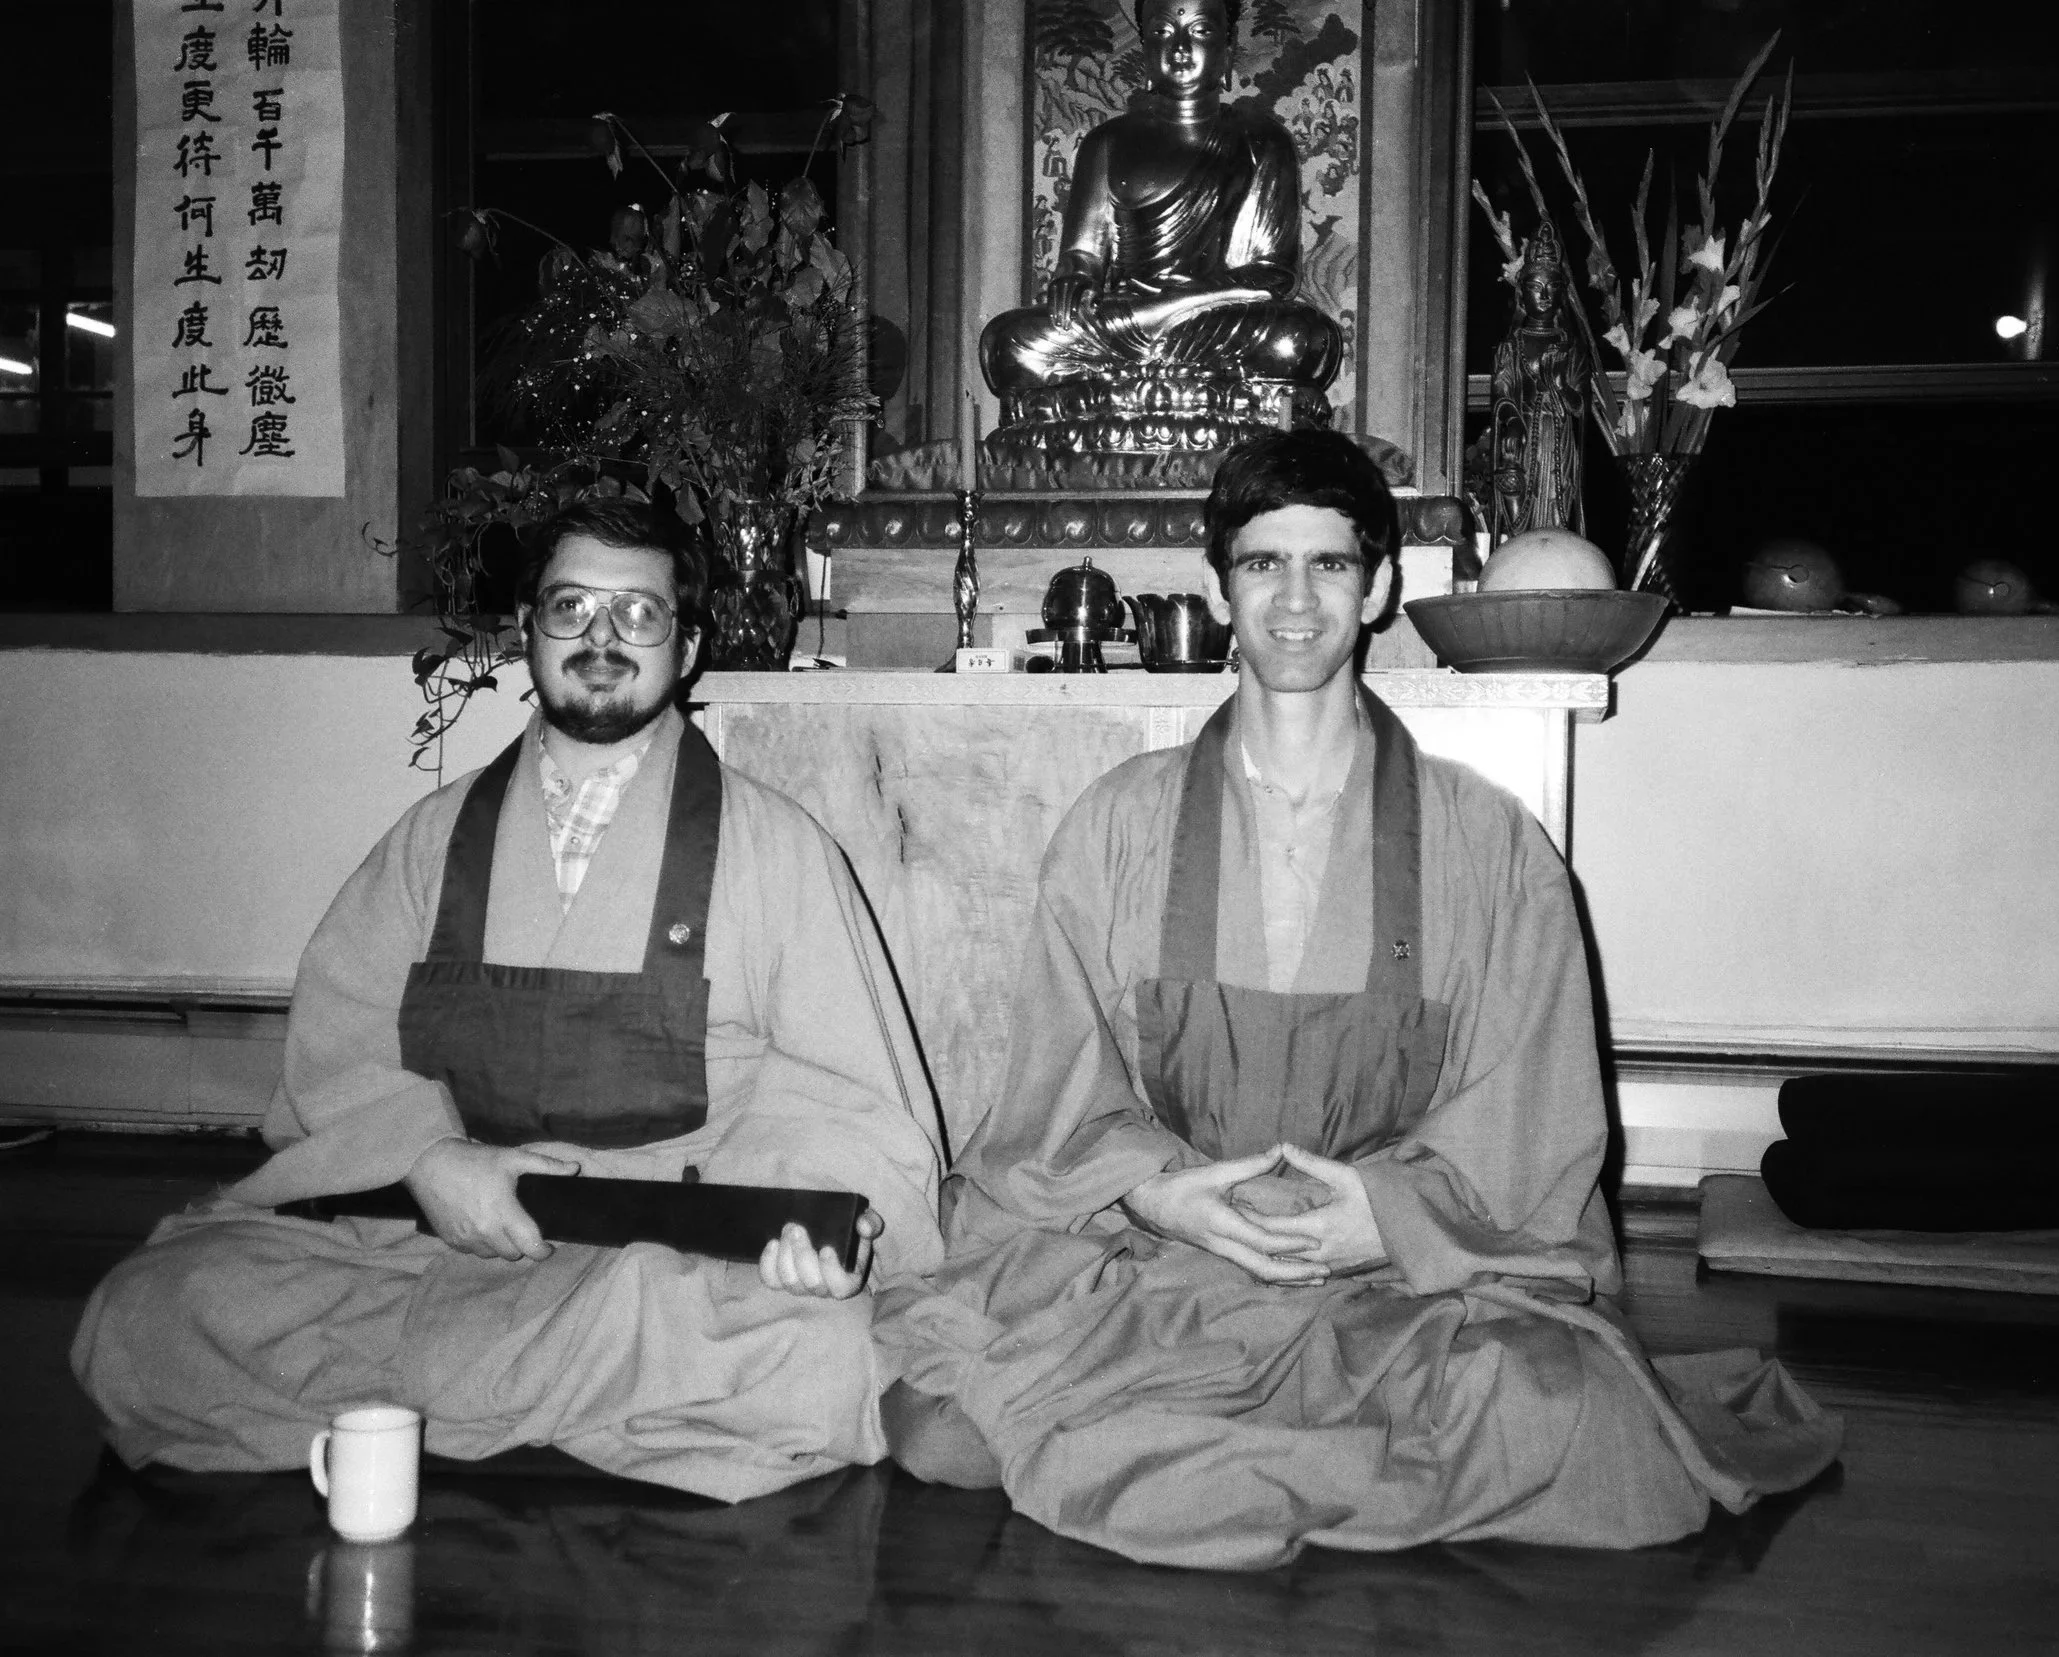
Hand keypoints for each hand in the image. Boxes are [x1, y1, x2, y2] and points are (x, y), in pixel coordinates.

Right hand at [403, 1137, 575, 1262]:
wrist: (430, 1163)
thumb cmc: (475, 1159)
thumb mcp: (513, 1157)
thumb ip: (547, 1165)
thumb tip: (575, 1168)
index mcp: (503, 1212)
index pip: (530, 1246)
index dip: (544, 1251)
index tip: (549, 1247)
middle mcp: (485, 1231)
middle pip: (513, 1254)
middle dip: (522, 1245)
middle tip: (523, 1228)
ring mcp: (466, 1239)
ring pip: (492, 1254)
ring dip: (501, 1245)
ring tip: (502, 1225)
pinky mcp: (451, 1241)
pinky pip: (473, 1251)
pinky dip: (481, 1243)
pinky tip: (482, 1225)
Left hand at [758, 1207, 882, 1299]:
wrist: (828, 1229)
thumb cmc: (849, 1231)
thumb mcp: (865, 1225)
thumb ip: (870, 1223)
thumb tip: (863, 1226)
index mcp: (848, 1280)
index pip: (840, 1286)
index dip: (831, 1271)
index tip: (826, 1248)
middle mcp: (824, 1289)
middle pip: (811, 1283)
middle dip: (802, 1254)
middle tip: (796, 1228)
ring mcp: (801, 1286)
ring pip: (789, 1281)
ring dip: (785, 1255)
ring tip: (787, 1229)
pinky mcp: (781, 1280)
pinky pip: (771, 1280)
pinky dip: (768, 1263)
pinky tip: (772, 1243)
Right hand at [1047, 271, 1097, 329]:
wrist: (1079, 270)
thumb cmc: (1090, 286)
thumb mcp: (1097, 290)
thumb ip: (1098, 299)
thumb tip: (1094, 308)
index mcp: (1082, 281)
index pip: (1076, 294)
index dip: (1074, 306)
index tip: (1073, 318)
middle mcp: (1070, 279)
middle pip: (1066, 298)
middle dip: (1065, 313)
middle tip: (1065, 327)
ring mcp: (1060, 281)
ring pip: (1057, 298)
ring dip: (1057, 312)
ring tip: (1058, 325)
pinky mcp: (1053, 283)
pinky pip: (1051, 296)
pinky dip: (1051, 307)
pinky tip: (1052, 317)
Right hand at [1120, 1150, 1329, 1285]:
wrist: (1152, 1206)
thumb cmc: (1181, 1187)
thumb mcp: (1214, 1172)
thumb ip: (1249, 1164)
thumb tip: (1280, 1150)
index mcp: (1221, 1223)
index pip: (1261, 1240)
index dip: (1290, 1243)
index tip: (1315, 1242)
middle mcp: (1223, 1244)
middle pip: (1263, 1268)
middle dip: (1295, 1274)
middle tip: (1324, 1274)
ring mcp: (1222, 1253)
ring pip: (1259, 1273)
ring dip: (1288, 1278)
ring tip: (1316, 1280)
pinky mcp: (1223, 1253)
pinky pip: (1252, 1269)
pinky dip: (1275, 1274)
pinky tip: (1292, 1275)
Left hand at [1242, 1143, 1386, 1274]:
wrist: (1412, 1228)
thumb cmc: (1379, 1199)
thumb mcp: (1346, 1176)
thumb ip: (1312, 1164)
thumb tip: (1283, 1147)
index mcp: (1319, 1227)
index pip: (1274, 1227)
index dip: (1252, 1218)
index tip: (1234, 1208)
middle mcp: (1320, 1252)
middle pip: (1277, 1252)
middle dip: (1255, 1239)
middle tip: (1233, 1225)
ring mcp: (1331, 1265)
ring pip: (1290, 1267)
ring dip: (1269, 1255)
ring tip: (1248, 1242)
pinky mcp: (1340, 1270)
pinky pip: (1306, 1272)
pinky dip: (1288, 1265)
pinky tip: (1276, 1258)